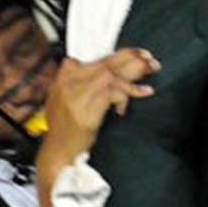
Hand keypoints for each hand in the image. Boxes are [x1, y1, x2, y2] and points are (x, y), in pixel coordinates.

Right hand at [38, 48, 158, 165]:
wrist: (57, 151)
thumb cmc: (65, 128)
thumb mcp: (67, 98)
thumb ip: (82, 81)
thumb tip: (112, 70)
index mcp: (65, 76)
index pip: (98, 58)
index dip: (122, 55)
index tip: (138, 55)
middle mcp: (69, 82)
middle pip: (106, 63)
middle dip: (132, 60)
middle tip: (150, 61)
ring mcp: (77, 96)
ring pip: (110, 77)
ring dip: (132, 80)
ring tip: (146, 87)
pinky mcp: (86, 110)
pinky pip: (111, 94)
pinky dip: (124, 97)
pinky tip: (126, 106)